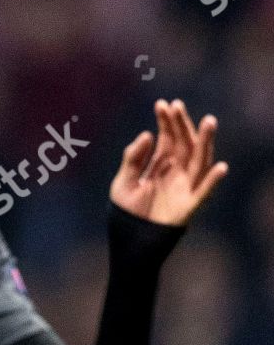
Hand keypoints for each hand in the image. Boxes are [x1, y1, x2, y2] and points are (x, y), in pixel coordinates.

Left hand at [110, 100, 227, 227]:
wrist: (128, 240)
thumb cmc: (126, 211)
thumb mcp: (123, 180)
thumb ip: (133, 158)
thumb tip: (148, 134)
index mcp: (160, 165)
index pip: (167, 138)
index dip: (166, 122)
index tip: (162, 104)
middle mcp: (175, 173)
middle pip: (184, 144)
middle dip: (182, 125)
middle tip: (178, 105)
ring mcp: (183, 188)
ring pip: (199, 161)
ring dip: (205, 142)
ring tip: (209, 122)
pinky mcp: (188, 206)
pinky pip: (203, 192)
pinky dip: (213, 181)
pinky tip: (221, 167)